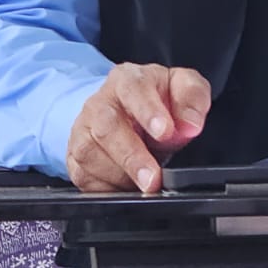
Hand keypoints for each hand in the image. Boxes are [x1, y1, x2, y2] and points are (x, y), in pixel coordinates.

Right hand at [66, 63, 210, 192]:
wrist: (125, 111)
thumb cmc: (156, 100)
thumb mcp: (182, 87)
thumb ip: (192, 98)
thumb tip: (191, 124)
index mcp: (127, 79)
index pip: (134, 89)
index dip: (148, 111)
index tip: (165, 133)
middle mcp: (99, 103)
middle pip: (107, 127)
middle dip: (132, 156)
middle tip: (153, 178)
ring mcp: (83, 130)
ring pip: (90, 153)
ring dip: (119, 175)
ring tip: (144, 185)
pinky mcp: (74, 156)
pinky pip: (83, 176)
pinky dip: (106, 187)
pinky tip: (126, 187)